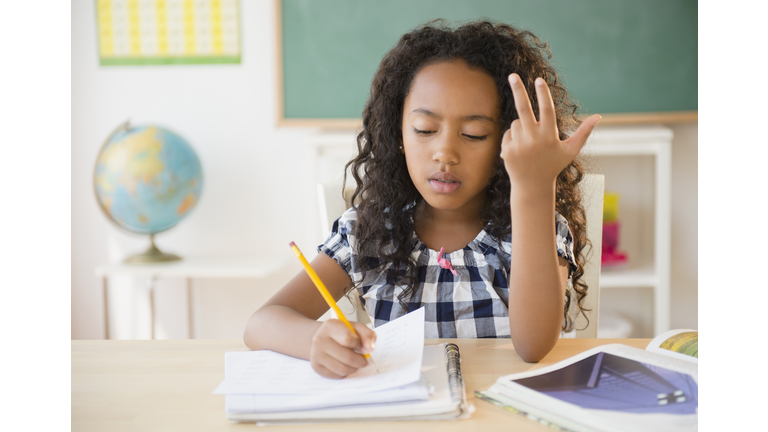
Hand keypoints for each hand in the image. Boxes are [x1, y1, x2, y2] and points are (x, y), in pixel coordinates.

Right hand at [309, 319, 375, 378]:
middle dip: (360, 361)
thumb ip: (367, 335)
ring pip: (342, 369)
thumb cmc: (342, 333)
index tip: (363, 347)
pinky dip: (345, 373)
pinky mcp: (316, 366)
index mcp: (330, 326)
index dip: (360, 345)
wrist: (324, 338)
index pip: (349, 339)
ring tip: (355, 363)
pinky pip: (336, 375)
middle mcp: (319, 339)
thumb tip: (369, 348)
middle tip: (364, 360)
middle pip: (347, 357)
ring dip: (354, 368)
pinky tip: (345, 365)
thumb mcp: (356, 328)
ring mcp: (316, 354)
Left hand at [500, 73, 600, 193]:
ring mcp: (519, 145)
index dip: (543, 94)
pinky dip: (513, 138)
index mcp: (550, 136)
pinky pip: (508, 133)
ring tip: (528, 144)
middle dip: (519, 90)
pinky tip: (519, 150)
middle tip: (512, 75)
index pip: (546, 110)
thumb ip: (584, 132)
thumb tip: (599, 116)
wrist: (532, 186)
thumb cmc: (554, 165)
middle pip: (524, 109)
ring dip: (522, 128)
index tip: (539, 79)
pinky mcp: (507, 150)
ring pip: (516, 123)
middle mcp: (534, 140)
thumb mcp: (570, 150)